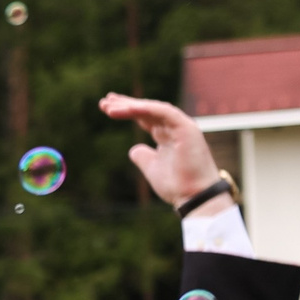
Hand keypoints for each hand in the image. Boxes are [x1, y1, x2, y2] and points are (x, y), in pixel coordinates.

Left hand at [100, 92, 221, 205]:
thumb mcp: (152, 169)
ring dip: (131, 106)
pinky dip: (146, 109)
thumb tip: (133, 150)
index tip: (107, 109)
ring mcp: (181, 126)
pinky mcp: (186, 128)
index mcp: (167, 135)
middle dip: (125, 105)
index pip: (145, 118)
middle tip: (104, 102)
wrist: (194, 197)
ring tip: (109, 107)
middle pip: (147, 110)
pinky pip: (163, 112)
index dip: (127, 112)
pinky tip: (128, 109)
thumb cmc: (177, 186)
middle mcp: (174, 127)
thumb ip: (143, 157)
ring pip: (153, 109)